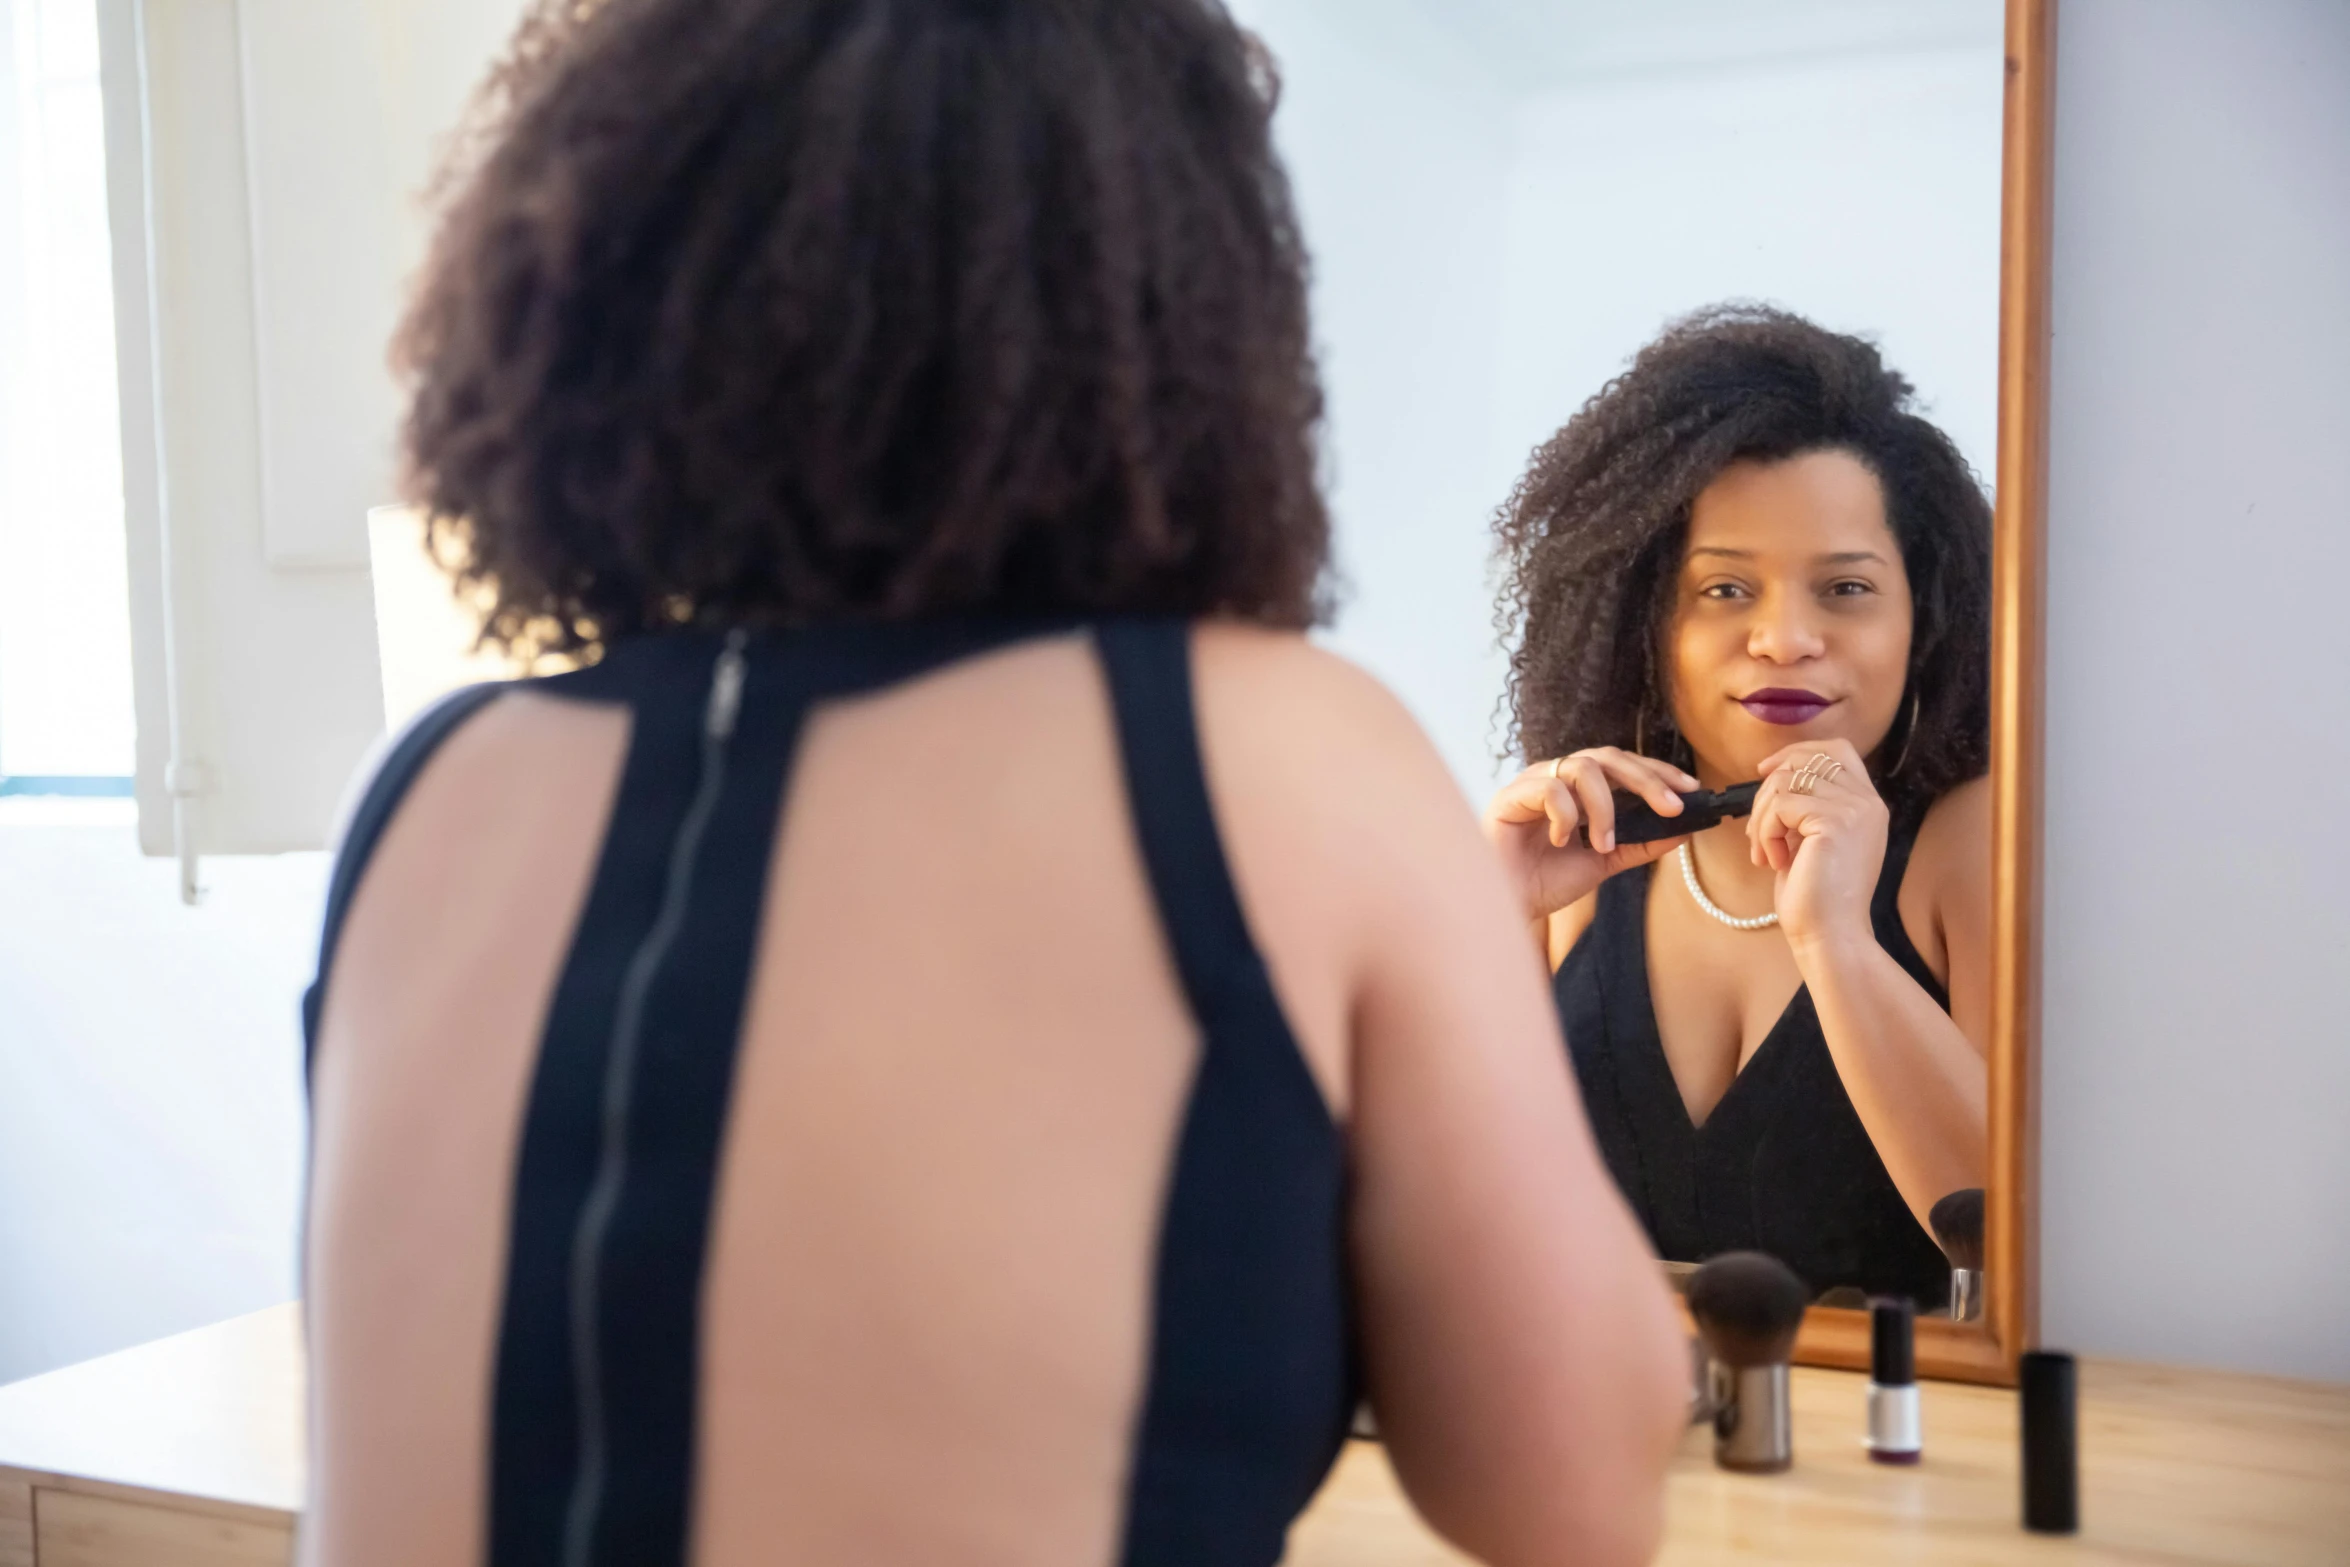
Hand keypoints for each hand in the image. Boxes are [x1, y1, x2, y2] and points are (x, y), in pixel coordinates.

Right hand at [1482, 748, 1698, 921]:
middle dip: (1646, 780)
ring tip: (1603, 845)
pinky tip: (1562, 843)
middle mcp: (1556, 777)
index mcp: (1578, 788)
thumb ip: (1641, 844)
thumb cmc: (1547, 881)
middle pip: (1608, 757)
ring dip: (1604, 807)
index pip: (1623, 765)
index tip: (1691, 791)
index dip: (1658, 773)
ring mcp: (1532, 783)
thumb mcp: (1605, 862)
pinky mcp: (1510, 796)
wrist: (1508, 906)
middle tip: (1671, 806)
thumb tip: (1684, 829)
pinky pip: (1550, 789)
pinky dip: (1566, 817)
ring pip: (1583, 768)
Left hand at [1747, 739, 1888, 950]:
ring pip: (1785, 781)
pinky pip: (1780, 805)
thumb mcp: (1812, 839)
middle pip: (1804, 761)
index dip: (1796, 752)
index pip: (1836, 750)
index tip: (1764, 771)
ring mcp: (1855, 809)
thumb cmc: (1815, 896)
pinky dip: (1765, 833)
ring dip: (1762, 817)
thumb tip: (1773, 774)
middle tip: (1758, 831)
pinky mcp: (1835, 822)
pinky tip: (1773, 862)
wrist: (1830, 935)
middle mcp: (1867, 801)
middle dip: (1767, 791)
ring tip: (1766, 852)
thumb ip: (1806, 805)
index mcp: (1867, 804)